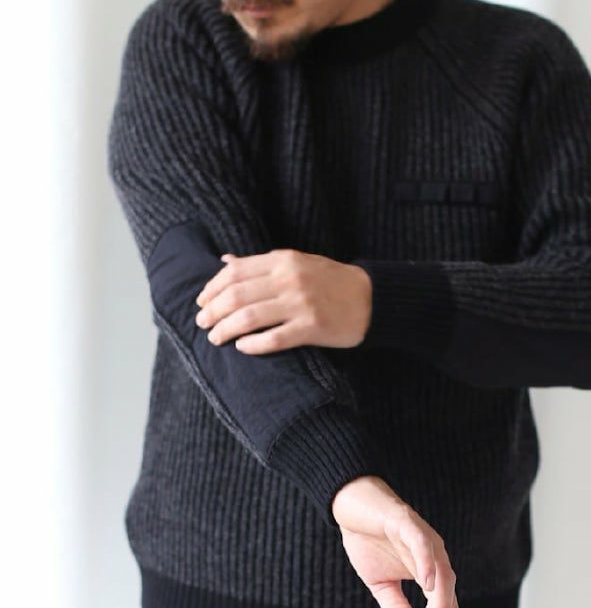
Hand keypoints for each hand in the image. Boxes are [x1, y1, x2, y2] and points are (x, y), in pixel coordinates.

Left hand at [194, 248, 371, 353]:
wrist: (371, 299)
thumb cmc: (331, 281)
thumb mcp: (297, 262)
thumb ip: (262, 264)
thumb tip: (225, 263)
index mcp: (284, 259)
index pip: (235, 272)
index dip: (212, 288)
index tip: (202, 301)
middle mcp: (290, 279)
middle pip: (236, 296)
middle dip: (212, 311)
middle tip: (202, 324)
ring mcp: (301, 304)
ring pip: (249, 317)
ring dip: (225, 330)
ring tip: (216, 338)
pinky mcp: (312, 328)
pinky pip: (273, 339)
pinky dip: (253, 345)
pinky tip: (242, 348)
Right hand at [332, 475, 458, 607]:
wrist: (350, 505)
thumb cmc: (367, 539)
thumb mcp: (380, 582)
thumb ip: (395, 606)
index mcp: (429, 570)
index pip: (443, 607)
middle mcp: (433, 555)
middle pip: (447, 596)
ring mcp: (423, 537)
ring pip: (441, 575)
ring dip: (439, 606)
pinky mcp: (407, 522)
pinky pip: (423, 544)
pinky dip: (428, 564)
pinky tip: (427, 585)